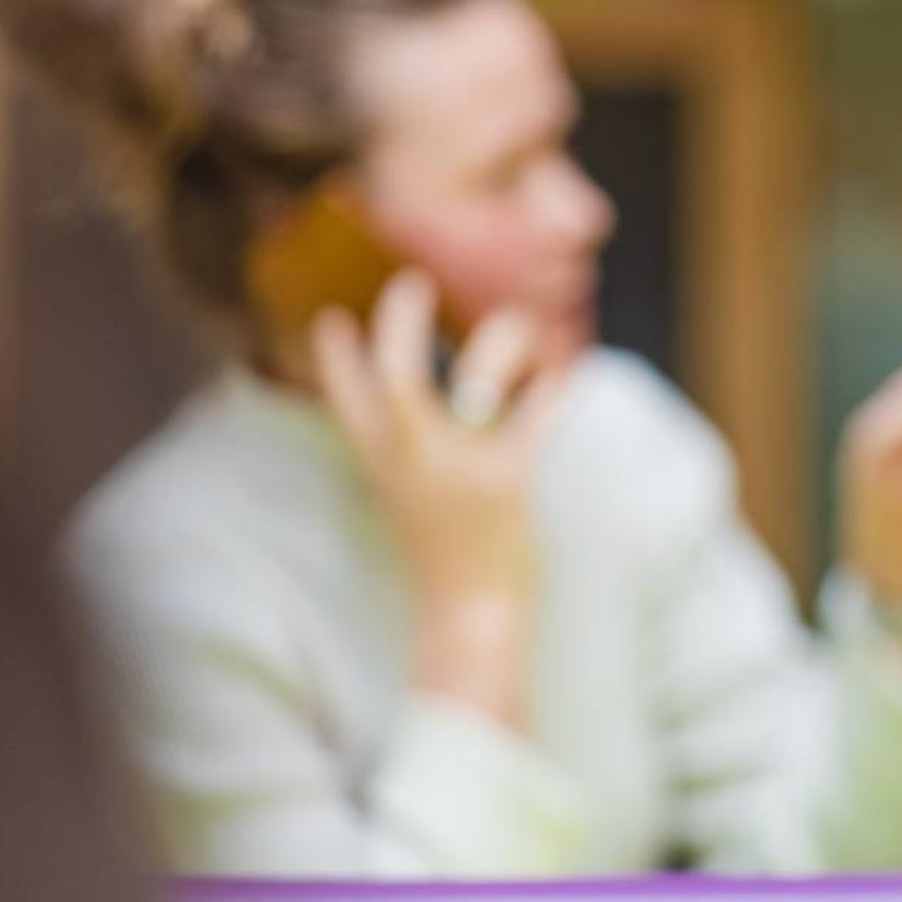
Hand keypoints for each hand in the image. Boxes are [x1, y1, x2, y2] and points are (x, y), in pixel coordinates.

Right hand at [312, 273, 568, 724]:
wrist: (468, 619)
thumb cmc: (447, 560)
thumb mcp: (410, 502)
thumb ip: (411, 456)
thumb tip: (449, 406)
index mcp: (382, 464)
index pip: (344, 396)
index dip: (336, 354)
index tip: (334, 318)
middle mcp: (412, 459)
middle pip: (396, 371)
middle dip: (401, 320)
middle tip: (413, 282)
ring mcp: (458, 467)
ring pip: (476, 375)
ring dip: (506, 343)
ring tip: (523, 328)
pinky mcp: (507, 481)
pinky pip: (536, 414)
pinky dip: (555, 388)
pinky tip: (567, 370)